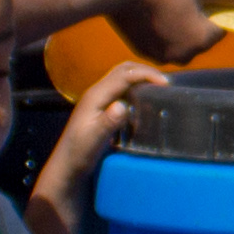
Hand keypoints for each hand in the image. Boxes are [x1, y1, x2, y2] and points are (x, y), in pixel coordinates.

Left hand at [38, 60, 156, 202]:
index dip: (145, 75)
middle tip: (165, 83)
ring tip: (159, 88)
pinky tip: (146, 100)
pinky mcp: (103, 105)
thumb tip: (122, 106)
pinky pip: (122, 88)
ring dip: (141, 77)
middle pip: (123, 69)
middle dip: (145, 71)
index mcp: (96, 96)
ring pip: (122, 77)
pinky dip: (136, 87)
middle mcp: (97, 92)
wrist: (68, 164)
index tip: (165, 84)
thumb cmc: (80, 153)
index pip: (124, 75)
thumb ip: (108, 122)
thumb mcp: (94, 140)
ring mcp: (99, 98)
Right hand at [106, 0, 233, 63]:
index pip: (218, 30)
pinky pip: (163, 46)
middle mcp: (186, 55)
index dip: (211, 13)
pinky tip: (152, 16)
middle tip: (180, 1)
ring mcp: (164, 57)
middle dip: (195, 23)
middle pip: (200, 40)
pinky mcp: (147, 55)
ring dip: (179, 30)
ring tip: (165, 7)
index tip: (197, 0)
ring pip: (182, 44)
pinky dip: (163, 35)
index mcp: (202, 40)